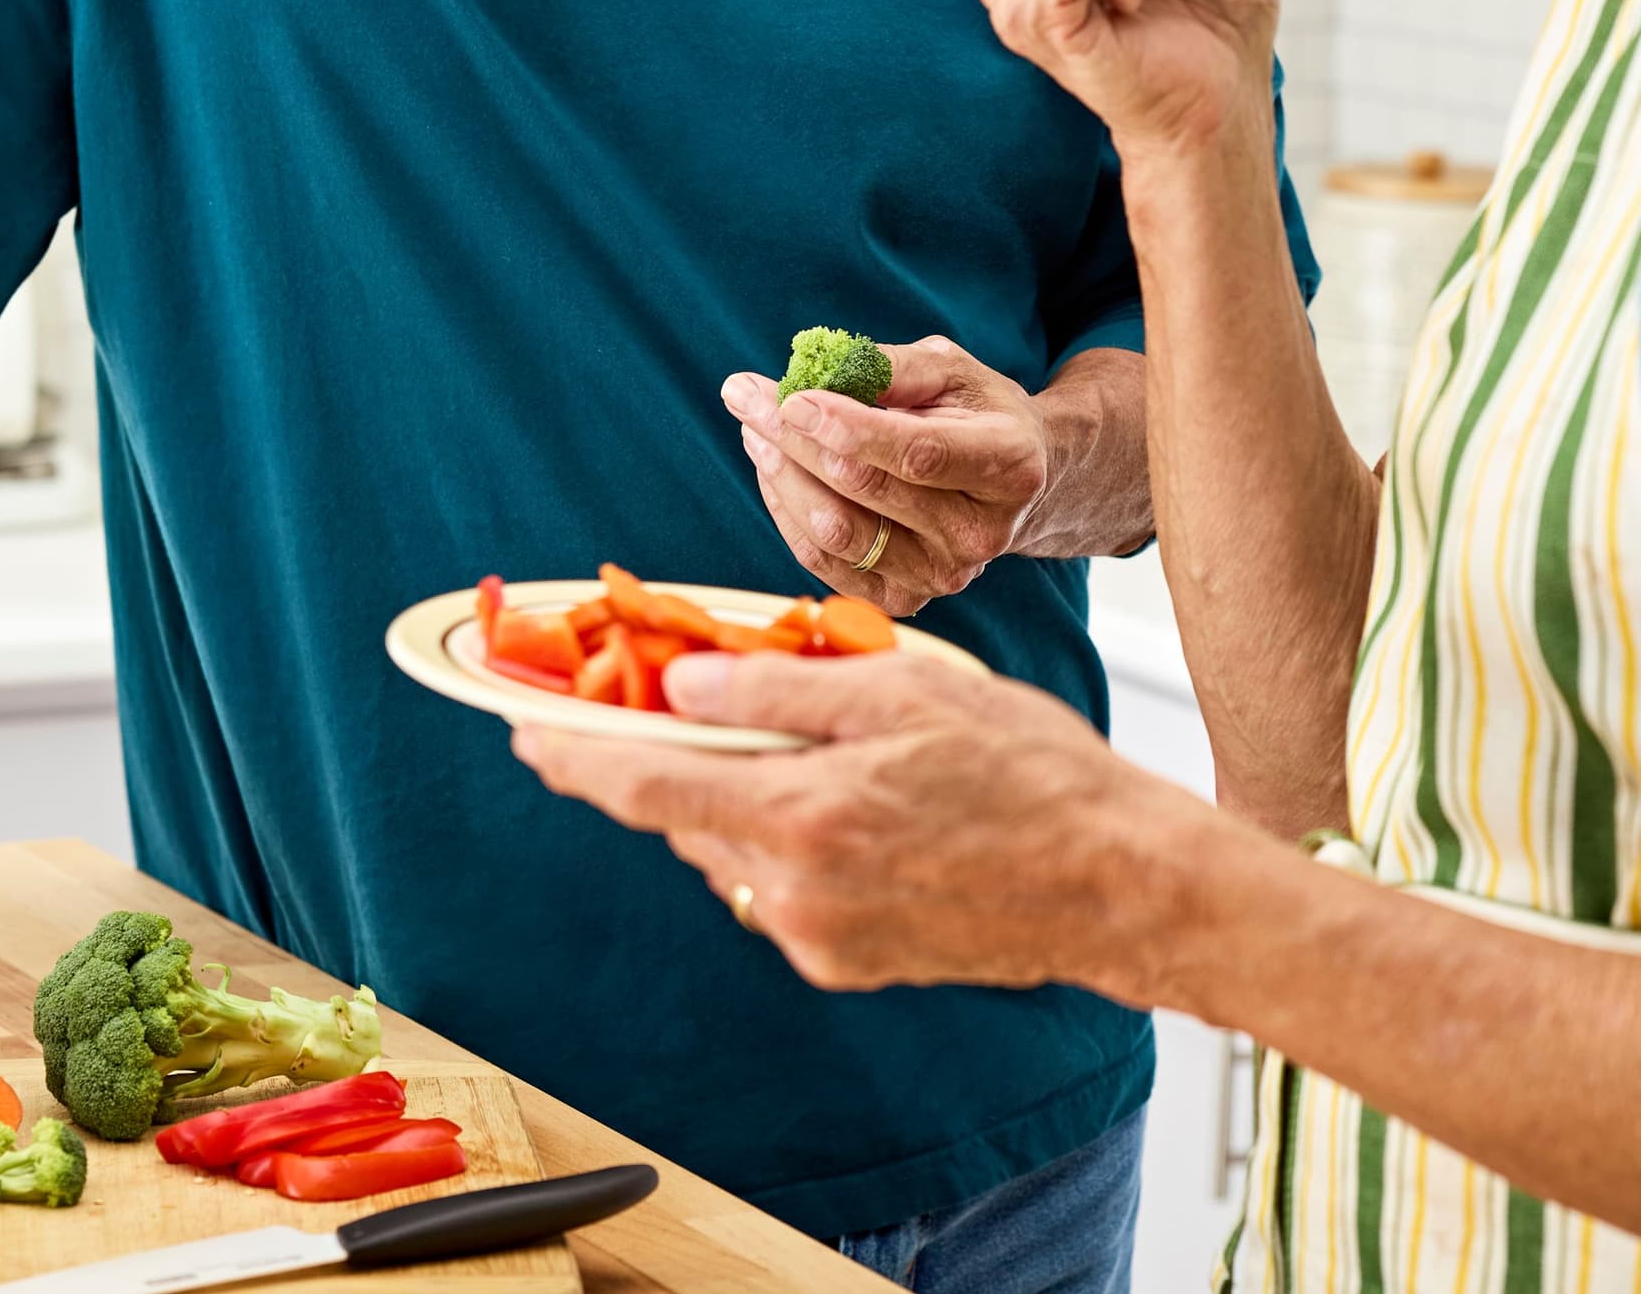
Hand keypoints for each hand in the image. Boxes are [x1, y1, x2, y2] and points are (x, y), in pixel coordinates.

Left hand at [514, 651, 1221, 998]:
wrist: (1122, 885)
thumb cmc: (1034, 775)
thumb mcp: (906, 692)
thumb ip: (780, 690)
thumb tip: (679, 681)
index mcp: (801, 816)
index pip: (643, 784)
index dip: (570, 753)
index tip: (519, 726)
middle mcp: (794, 891)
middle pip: (684, 812)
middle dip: (668, 755)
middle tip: (671, 694)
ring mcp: (819, 936)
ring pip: (732, 845)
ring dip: (738, 790)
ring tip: (800, 736)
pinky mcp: (847, 959)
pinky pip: (780, 882)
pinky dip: (788, 832)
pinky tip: (852, 795)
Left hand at [727, 338, 1052, 615]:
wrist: (1018, 485)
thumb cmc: (978, 414)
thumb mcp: (953, 371)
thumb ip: (894, 368)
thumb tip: (819, 372)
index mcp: (1007, 467)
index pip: (917, 452)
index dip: (848, 426)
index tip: (791, 398)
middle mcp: (981, 532)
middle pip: (864, 488)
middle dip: (793, 437)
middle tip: (744, 394)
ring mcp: (943, 575)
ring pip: (834, 530)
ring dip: (780, 473)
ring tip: (754, 428)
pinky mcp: (905, 598)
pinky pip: (822, 559)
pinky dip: (786, 510)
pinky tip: (774, 469)